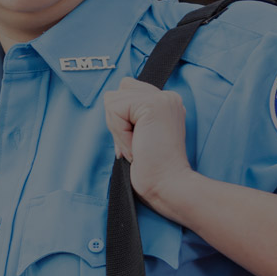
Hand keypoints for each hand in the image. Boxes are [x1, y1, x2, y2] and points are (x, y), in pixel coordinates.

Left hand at [103, 78, 195, 217]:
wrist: (167, 184)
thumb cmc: (152, 168)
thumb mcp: (140, 133)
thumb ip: (131, 114)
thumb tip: (109, 99)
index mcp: (166, 103)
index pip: (127, 91)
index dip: (122, 119)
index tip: (136, 142)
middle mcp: (167, 96)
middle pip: (118, 93)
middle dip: (117, 122)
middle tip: (135, 144)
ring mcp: (162, 98)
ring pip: (113, 100)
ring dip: (118, 129)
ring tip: (136, 145)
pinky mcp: (152, 105)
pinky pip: (115, 110)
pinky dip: (119, 132)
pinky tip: (136, 145)